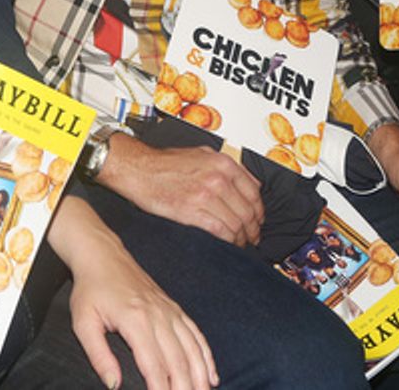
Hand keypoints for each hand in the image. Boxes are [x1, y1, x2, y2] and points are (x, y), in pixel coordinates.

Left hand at [50, 198, 217, 389]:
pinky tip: (211, 375)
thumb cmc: (91, 289)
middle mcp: (158, 315)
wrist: (103, 255)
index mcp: (135, 320)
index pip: (154, 365)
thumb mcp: (84, 322)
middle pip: (178, 361)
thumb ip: (98, 355)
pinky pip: (196, 333)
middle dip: (185, 388)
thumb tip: (113, 384)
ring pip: (192, 349)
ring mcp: (169, 310)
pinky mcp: (173, 307)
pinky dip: (206, 356)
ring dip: (200, 377)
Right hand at [97, 134, 262, 245]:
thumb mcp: (203, 153)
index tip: (257, 220)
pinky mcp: (192, 212)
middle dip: (253, 228)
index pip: (254, 193)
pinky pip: (220, 231)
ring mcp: (205, 195)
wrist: (139, 169)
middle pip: (248, 211)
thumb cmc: (167, 162)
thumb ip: (228, 167)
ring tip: (240, 243)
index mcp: (223, 163)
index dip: (259, 211)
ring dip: (241, 238)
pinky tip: (227, 243)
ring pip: (236, 224)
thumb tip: (249, 182)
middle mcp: (218, 178)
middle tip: (252, 237)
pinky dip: (228, 241)